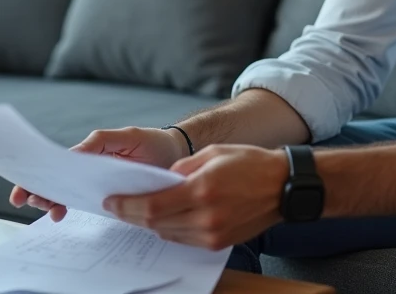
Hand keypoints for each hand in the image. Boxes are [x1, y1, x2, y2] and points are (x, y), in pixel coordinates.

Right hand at [9, 127, 189, 220]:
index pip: (60, 164)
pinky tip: (63, 214)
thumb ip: (100, 143)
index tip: (24, 187)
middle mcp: (92, 169)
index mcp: (92, 152)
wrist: (178, 155)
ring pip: (70, 194)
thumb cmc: (152, 142)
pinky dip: (74, 208)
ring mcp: (101, 184)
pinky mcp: (112, 197)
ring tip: (51, 210)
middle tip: (30, 200)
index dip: (40, 175)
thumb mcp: (126, 136)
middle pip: (59, 181)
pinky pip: (89, 204)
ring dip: (55, 201)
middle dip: (40, 191)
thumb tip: (72, 156)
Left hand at [106, 145, 287, 250]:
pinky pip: (184, 239)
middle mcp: (206, 216)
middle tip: (119, 205)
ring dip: (151, 222)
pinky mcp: (219, 243)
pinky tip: (167, 217)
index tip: (112, 202)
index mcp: (202, 189)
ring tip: (140, 210)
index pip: (153, 205)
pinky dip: (171, 229)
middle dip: (134, 214)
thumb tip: (162, 180)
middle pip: (156, 223)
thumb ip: (183, 167)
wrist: (283, 186)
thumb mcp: (213, 153)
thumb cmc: (250, 163)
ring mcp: (212, 233)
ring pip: (168, 233)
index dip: (127, 206)